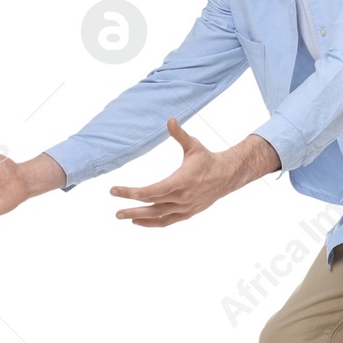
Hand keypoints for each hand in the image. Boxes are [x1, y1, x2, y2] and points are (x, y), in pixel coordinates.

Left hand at [110, 119, 237, 226]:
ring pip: (157, 216)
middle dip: (131, 207)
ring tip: (120, 215)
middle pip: (152, 204)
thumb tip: (170, 119)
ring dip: (138, 217)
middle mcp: (182, 197)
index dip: (134, 192)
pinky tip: (137, 221)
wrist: (226, 177)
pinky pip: (166, 222)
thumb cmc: (207, 160)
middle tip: (115, 210)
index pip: (154, 190)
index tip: (117, 191)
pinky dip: (151, 223)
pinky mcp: (187, 214)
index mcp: (182, 180)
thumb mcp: (194, 145)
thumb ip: (179, 134)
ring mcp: (185, 208)